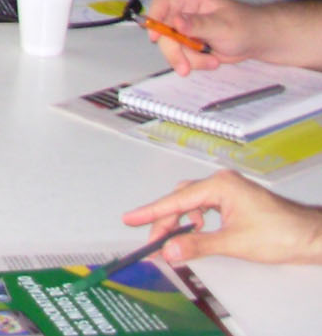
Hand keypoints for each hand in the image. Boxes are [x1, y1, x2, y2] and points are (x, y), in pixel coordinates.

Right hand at [123, 171, 321, 266]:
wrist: (312, 236)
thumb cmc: (280, 234)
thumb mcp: (234, 242)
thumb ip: (198, 245)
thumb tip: (170, 250)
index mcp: (219, 185)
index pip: (176, 200)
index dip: (151, 212)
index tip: (129, 218)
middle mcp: (222, 183)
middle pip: (182, 199)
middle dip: (166, 220)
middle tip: (155, 242)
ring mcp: (230, 190)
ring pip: (193, 202)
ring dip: (182, 221)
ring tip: (176, 240)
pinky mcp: (237, 200)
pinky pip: (206, 206)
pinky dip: (197, 220)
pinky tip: (199, 232)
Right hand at [142, 0, 258, 74]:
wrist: (261, 42)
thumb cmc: (246, 27)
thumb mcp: (222, 26)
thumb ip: (198, 24)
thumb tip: (175, 21)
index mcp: (190, 1)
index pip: (162, 4)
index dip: (154, 18)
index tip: (155, 38)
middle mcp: (184, 15)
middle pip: (163, 32)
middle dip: (174, 52)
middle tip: (185, 68)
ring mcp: (187, 31)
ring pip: (172, 47)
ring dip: (189, 60)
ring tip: (212, 62)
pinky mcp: (191, 45)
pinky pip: (182, 56)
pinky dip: (196, 63)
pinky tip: (212, 61)